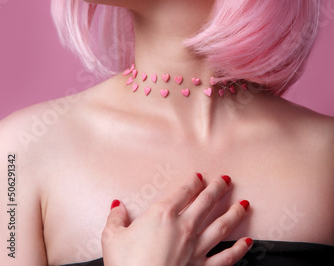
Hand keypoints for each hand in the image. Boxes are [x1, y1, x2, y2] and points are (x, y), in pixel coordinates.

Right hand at [102, 173, 251, 265]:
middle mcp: (183, 227)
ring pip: (222, 226)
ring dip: (234, 213)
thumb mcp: (112, 238)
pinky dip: (239, 249)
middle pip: (206, 202)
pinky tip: (247, 242)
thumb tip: (117, 207)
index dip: (192, 182)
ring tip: (243, 204)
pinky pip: (227, 257)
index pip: (182, 192)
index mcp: (162, 215)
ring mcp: (196, 248)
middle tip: (226, 180)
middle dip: (217, 189)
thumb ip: (115, 219)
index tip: (199, 177)